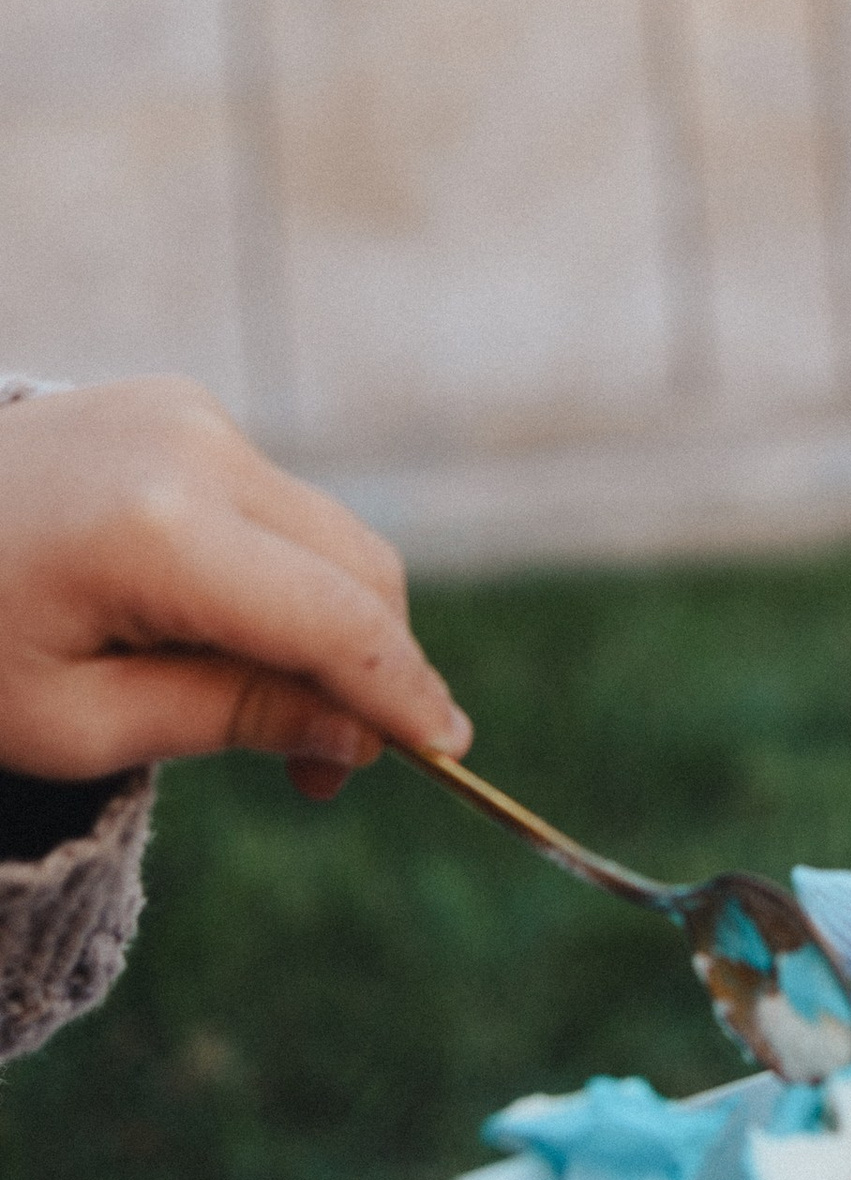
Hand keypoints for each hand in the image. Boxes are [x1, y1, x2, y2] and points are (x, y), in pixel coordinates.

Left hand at [0, 379, 469, 798]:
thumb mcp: (71, 719)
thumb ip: (229, 715)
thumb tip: (360, 732)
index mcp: (159, 530)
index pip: (336, 619)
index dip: (403, 692)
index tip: (450, 756)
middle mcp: (195, 446)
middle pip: (355, 565)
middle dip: (369, 669)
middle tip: (324, 774)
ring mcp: (190, 411)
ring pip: (324, 533)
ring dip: (324, 623)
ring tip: (263, 712)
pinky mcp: (179, 405)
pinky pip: (272, 502)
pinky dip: (276, 574)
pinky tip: (215, 634)